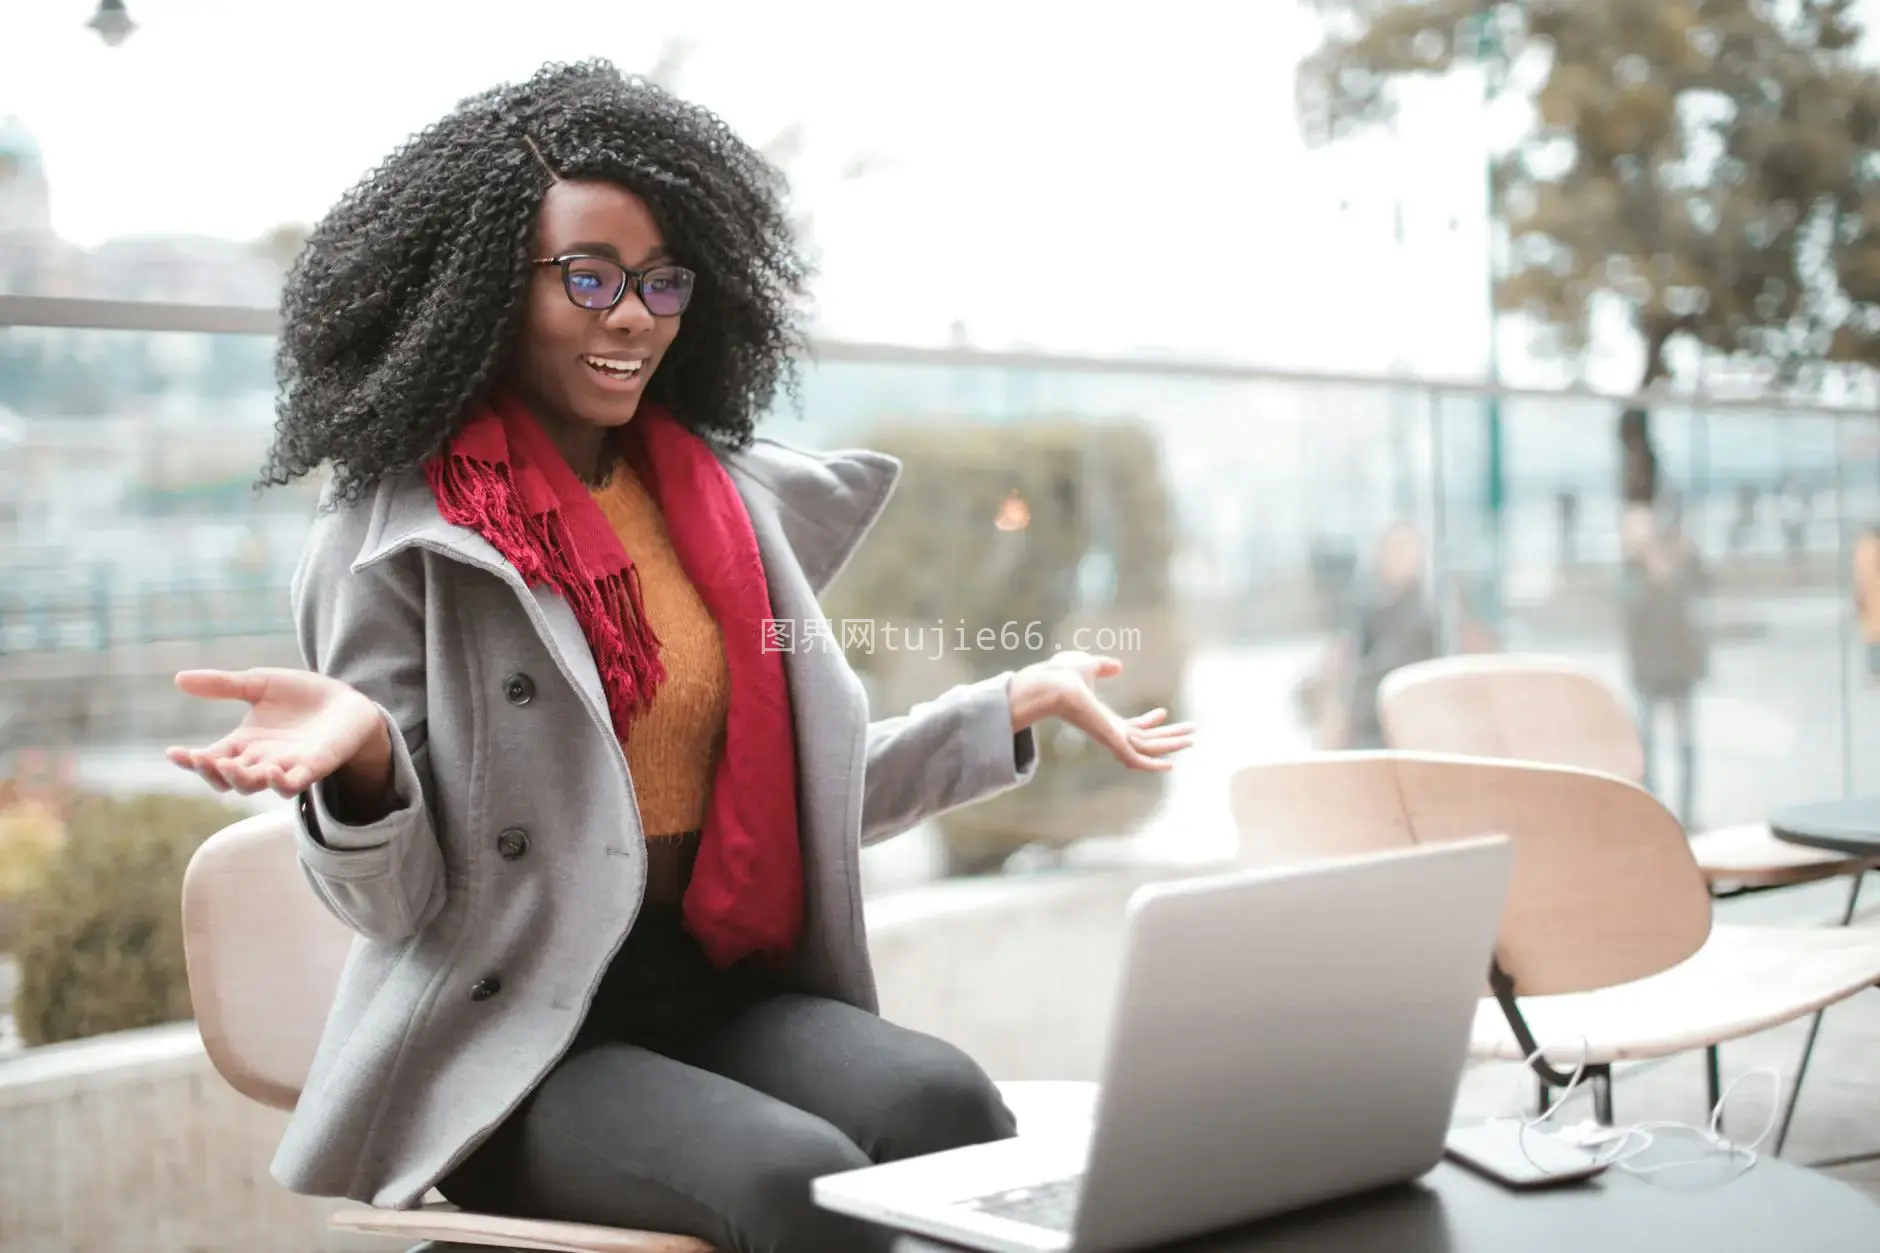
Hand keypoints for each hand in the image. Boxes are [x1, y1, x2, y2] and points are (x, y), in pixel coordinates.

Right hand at [166, 668, 387, 798]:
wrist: (347, 701)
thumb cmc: (301, 695)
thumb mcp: (259, 684)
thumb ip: (224, 685)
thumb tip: (178, 679)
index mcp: (243, 743)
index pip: (210, 758)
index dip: (190, 760)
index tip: (173, 752)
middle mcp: (260, 760)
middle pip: (227, 778)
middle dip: (212, 771)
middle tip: (203, 757)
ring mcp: (286, 767)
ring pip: (256, 785)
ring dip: (241, 779)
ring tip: (230, 764)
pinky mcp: (313, 768)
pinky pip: (294, 784)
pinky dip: (281, 782)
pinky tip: (273, 771)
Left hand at [1008, 651, 1195, 771]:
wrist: (1051, 683)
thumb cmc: (1062, 675)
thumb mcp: (1088, 666)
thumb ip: (1103, 666)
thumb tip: (1117, 666)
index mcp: (1102, 719)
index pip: (1131, 727)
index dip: (1149, 722)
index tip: (1163, 711)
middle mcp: (1108, 732)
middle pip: (1146, 739)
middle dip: (1169, 737)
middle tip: (1191, 733)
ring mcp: (1110, 738)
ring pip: (1147, 748)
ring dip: (1171, 745)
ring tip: (1192, 739)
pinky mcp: (1111, 742)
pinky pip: (1136, 759)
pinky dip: (1153, 765)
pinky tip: (1172, 764)